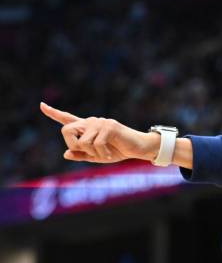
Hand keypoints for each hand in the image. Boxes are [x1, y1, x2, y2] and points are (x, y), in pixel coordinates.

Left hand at [40, 102, 159, 162]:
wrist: (138, 148)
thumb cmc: (118, 151)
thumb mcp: (97, 157)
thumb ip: (81, 155)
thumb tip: (65, 153)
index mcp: (87, 128)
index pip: (67, 119)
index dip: (53, 113)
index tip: (42, 105)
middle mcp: (91, 121)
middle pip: (67, 131)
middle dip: (74, 145)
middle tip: (89, 154)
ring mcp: (100, 122)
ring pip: (82, 141)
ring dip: (92, 153)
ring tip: (105, 153)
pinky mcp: (109, 126)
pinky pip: (96, 144)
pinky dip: (102, 153)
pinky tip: (110, 154)